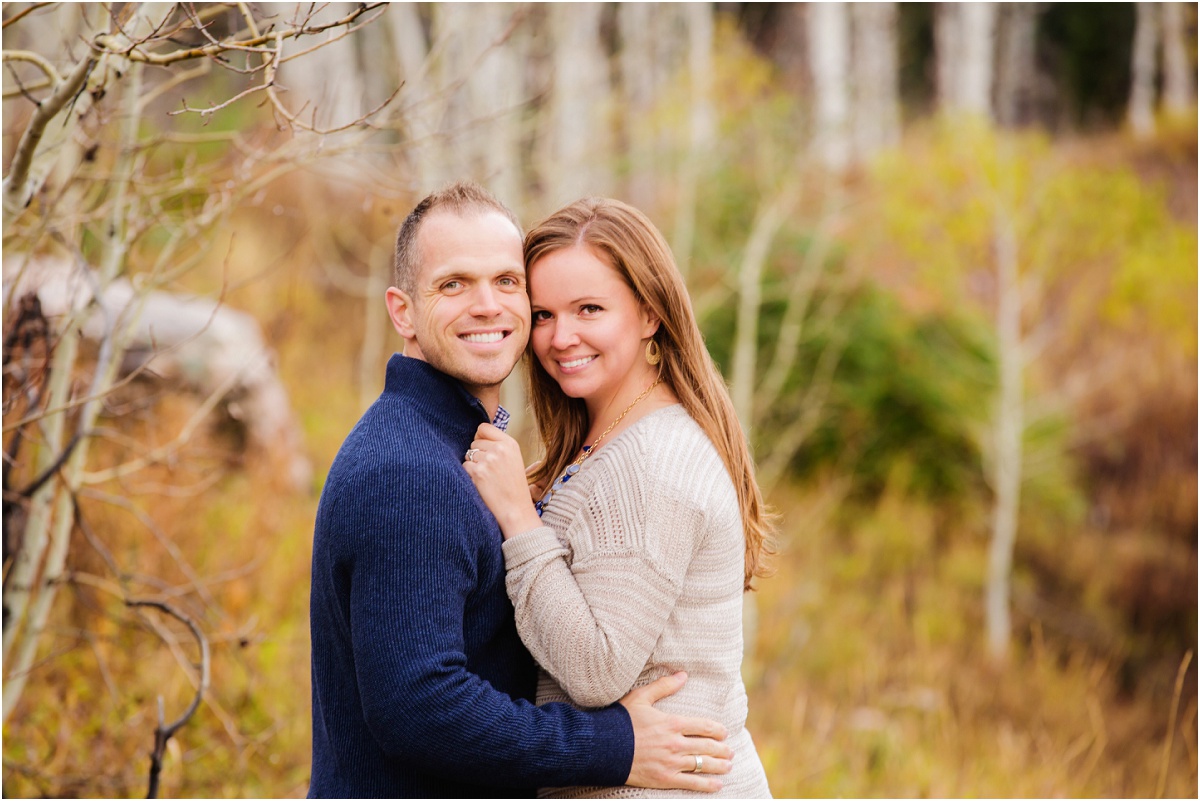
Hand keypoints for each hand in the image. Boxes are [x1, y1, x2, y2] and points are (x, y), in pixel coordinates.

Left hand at [463, 424, 542, 537]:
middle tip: (490, 470)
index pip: (484, 427)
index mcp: (510, 443)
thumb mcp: (514, 458)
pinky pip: (464, 467)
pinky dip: (469, 475)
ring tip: (487, 477)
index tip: (484, 447)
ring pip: (468, 455)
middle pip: (475, 442)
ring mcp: (488, 460)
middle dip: (478, 454)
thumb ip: (499, 445)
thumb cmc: (514, 485)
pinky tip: (481, 483)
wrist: (516, 510)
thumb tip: (477, 435)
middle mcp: (499, 449)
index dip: (480, 437)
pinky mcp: (478, 473)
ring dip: (473, 465)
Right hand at [620, 672, 732, 792]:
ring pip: (702, 765)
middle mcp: (675, 744)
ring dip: (719, 766)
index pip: (704, 726)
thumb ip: (664, 686)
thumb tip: (683, 675)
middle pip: (707, 747)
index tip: (724, 732)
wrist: (603, 747)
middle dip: (722, 749)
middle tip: (730, 751)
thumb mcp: (641, 697)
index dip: (717, 730)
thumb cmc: (620, 720)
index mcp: (672, 723)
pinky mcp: (664, 779)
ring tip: (728, 766)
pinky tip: (717, 785)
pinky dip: (707, 785)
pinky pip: (691, 783)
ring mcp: (671, 763)